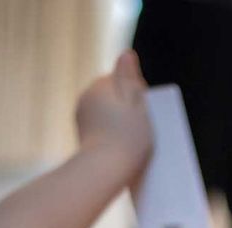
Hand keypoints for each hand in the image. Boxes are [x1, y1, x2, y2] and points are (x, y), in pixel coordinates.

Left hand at [75, 50, 151, 177]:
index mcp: (101, 86)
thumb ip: (130, 78)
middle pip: (115, 96)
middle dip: (128, 107)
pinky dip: (110, 134)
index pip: (124, 80)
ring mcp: (82, 115)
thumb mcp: (136, 105)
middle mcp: (87, 97)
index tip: (149, 112)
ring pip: (107, 112)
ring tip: (134, 141)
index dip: (139, 95)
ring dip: (119, 121)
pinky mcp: (82, 133)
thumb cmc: (127, 139)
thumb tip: (127, 54)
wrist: (104, 170)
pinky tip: (122, 148)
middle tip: (143, 128)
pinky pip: (100, 127)